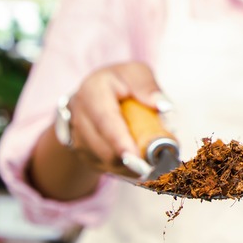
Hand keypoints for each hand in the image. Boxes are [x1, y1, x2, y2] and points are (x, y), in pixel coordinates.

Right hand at [67, 61, 163, 176]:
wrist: (96, 95)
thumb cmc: (122, 82)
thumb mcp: (136, 73)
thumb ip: (147, 86)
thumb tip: (163, 105)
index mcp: (92, 92)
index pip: (105, 120)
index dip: (119, 141)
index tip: (135, 157)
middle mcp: (79, 115)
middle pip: (104, 147)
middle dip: (131, 159)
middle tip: (159, 163)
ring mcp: (78, 137)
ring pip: (107, 162)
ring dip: (132, 165)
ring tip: (153, 158)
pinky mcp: (84, 154)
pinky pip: (108, 168)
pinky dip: (128, 169)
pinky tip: (141, 160)